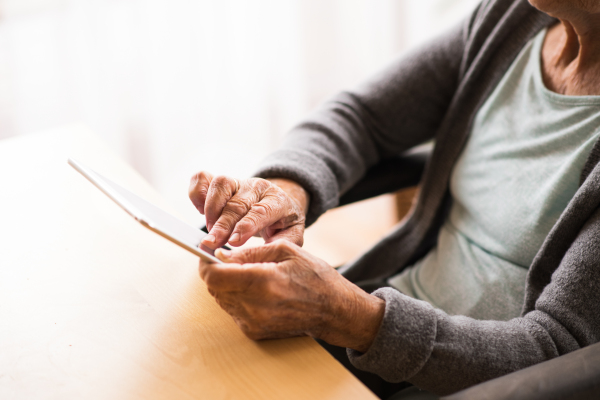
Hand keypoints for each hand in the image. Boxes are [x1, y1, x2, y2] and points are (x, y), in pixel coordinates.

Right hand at [189, 173, 308, 249]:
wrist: (280, 203)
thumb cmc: (283, 222)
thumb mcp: (292, 234)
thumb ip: (281, 244)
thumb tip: (261, 255)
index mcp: (277, 200)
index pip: (260, 211)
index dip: (245, 226)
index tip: (233, 242)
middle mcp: (257, 188)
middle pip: (237, 203)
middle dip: (222, 225)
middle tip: (211, 243)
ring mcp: (239, 182)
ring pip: (221, 185)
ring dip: (211, 209)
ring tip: (210, 231)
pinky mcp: (223, 182)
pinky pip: (203, 178)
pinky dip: (196, 192)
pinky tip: (199, 210)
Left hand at [198, 240, 384, 351]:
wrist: (335, 311)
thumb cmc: (315, 277)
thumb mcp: (285, 251)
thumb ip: (249, 252)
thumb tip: (221, 254)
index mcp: (263, 282)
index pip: (215, 276)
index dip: (206, 263)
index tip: (207, 254)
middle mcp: (255, 307)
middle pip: (214, 289)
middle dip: (215, 272)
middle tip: (227, 260)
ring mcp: (254, 323)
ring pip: (221, 300)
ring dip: (226, 285)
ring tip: (247, 274)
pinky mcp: (255, 332)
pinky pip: (233, 311)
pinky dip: (237, 298)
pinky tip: (255, 290)